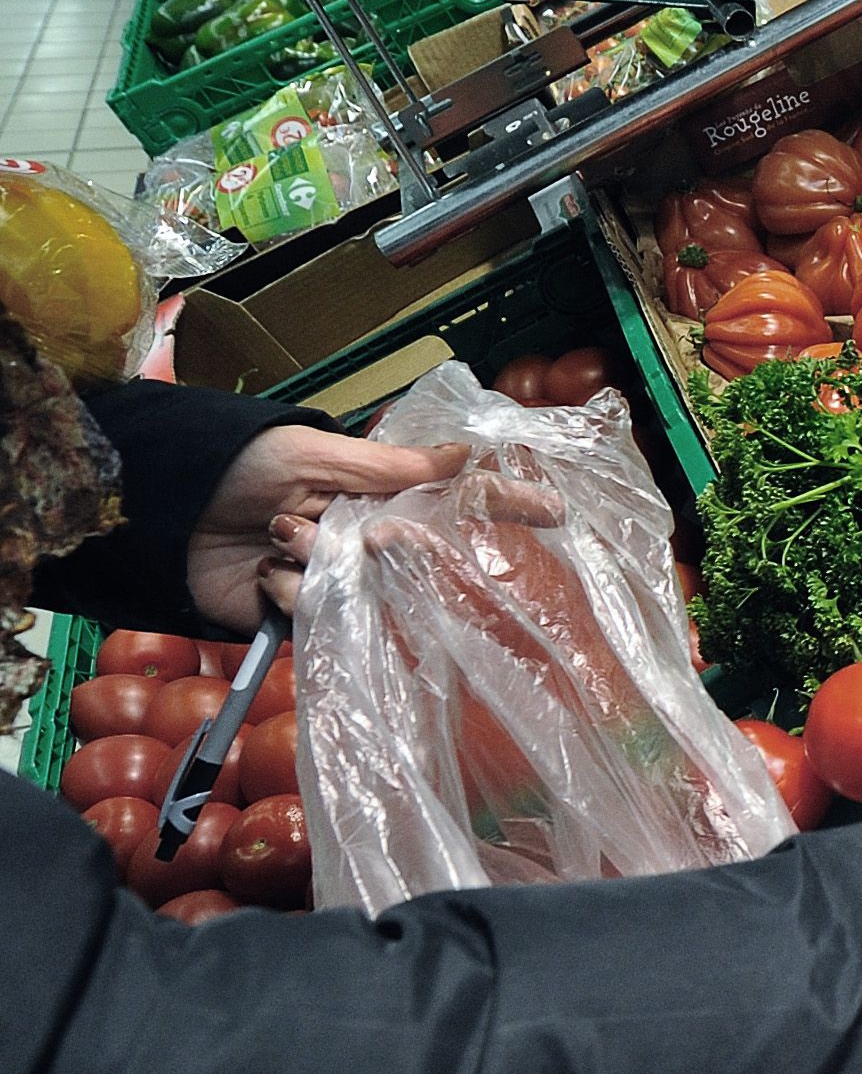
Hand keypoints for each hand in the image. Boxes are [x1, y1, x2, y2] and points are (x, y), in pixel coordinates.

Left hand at [189, 425, 468, 631]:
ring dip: (321, 567)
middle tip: (338, 531)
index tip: (491, 516)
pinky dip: (294, 596)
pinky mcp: (295, 616)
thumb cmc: (232, 463)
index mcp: (365, 499)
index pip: (429, 517)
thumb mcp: (311, 452)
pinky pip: (322, 622)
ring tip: (279, 541)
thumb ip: (388, 465)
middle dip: (372, 549)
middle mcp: (355, 544)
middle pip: (406, 566)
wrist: (157, 509)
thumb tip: (462, 454)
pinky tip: (265, 573)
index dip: (455, 522)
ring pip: (365, 596)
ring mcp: (327, 582)